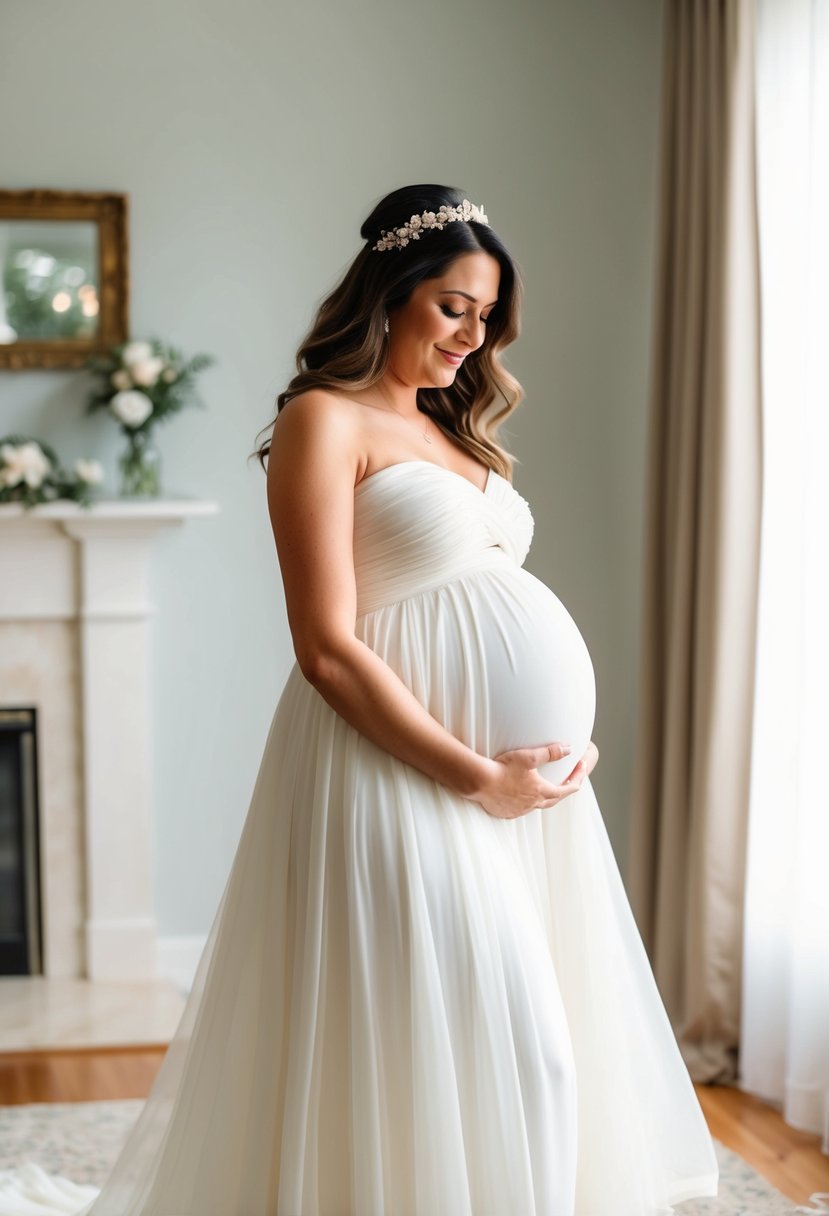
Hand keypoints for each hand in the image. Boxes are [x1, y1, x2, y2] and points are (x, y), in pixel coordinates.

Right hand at [472, 740, 597, 819]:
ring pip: (537, 805)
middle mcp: (532, 804)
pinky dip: (525, 802)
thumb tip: (569, 748)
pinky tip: (520, 795)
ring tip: (543, 786)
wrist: (478, 782)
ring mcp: (518, 811)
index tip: (581, 766)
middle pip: (555, 800)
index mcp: (541, 792)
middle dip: (564, 789)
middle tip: (568, 779)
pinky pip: (520, 809)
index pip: (568, 789)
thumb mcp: (529, 757)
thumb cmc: (503, 768)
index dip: (578, 777)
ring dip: (544, 796)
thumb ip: (551, 752)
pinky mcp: (506, 813)